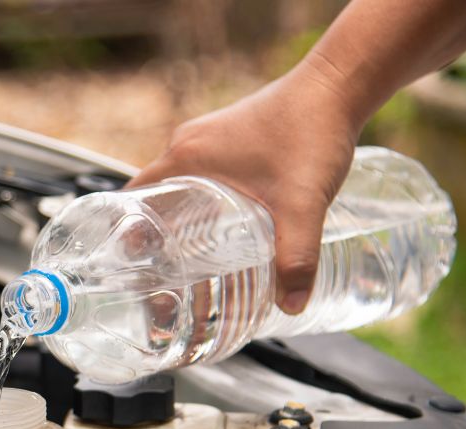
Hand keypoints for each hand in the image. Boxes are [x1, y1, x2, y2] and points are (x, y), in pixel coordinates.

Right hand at [128, 59, 361, 313]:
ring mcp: (210, 138)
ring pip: (179, 186)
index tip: (131, 265)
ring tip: (189, 257)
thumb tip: (292, 305)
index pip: (133, 198)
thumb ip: (297, 257)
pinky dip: (202, 200)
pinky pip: (202, 174)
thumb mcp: (302, 204)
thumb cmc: (312, 131)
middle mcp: (190, 145)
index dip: (126, 233)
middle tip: (162, 273)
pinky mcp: (232, 136)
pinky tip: (224, 225)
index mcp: (187, 158)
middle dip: (154, 235)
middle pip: (153, 197)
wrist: (339, 87)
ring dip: (179, 218)